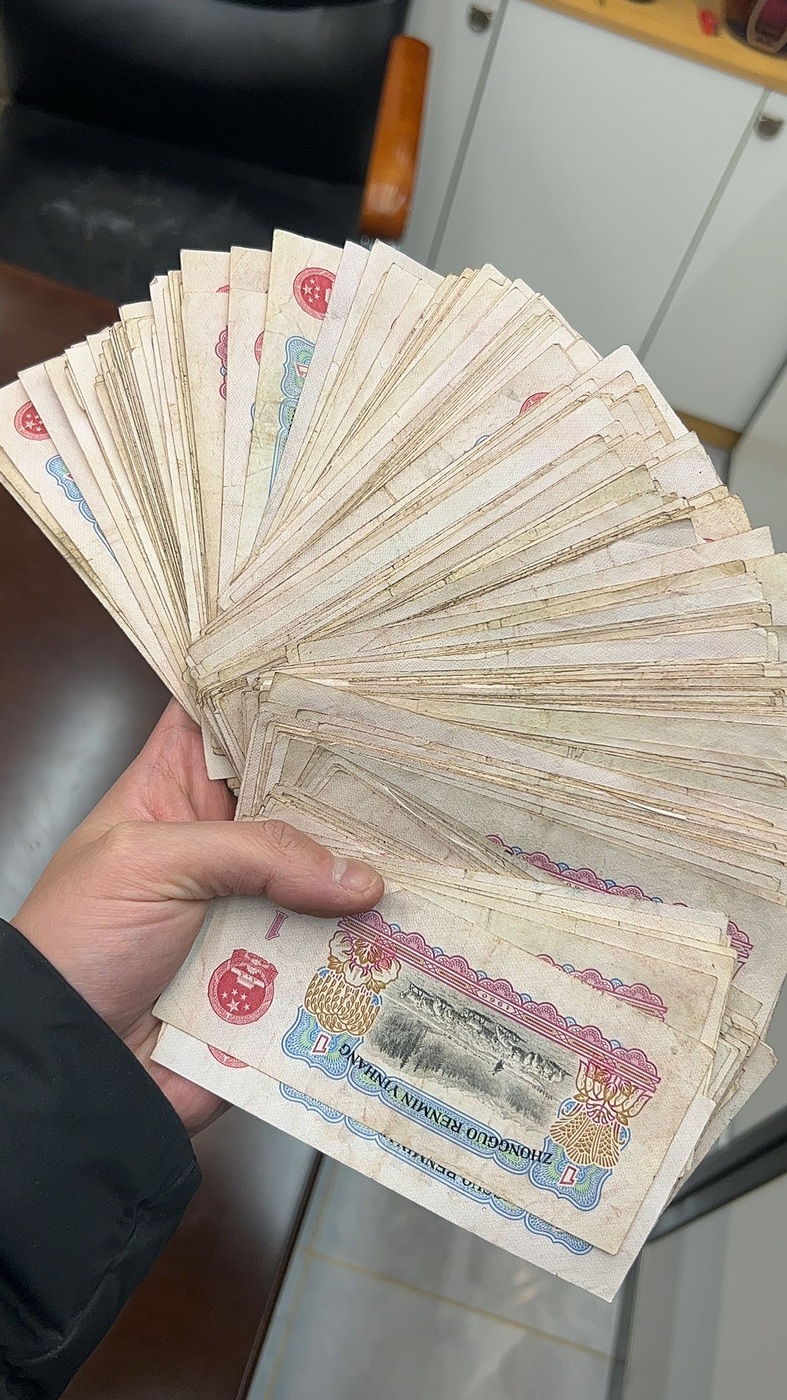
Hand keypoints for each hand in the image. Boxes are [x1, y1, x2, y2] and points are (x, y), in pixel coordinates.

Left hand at [12, 700, 382, 1133]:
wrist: (70, 1068)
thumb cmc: (75, 947)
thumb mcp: (148, 864)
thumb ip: (253, 851)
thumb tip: (358, 877)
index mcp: (176, 791)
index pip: (233, 721)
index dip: (285, 700)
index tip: (352, 685)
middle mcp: (225, 844)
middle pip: (304, 801)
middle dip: (358, 792)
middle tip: (423, 771)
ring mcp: (257, 908)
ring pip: (334, 878)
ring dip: (377, 873)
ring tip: (442, 849)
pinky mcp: (281, 972)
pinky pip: (339, 953)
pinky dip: (375, 949)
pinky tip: (424, 929)